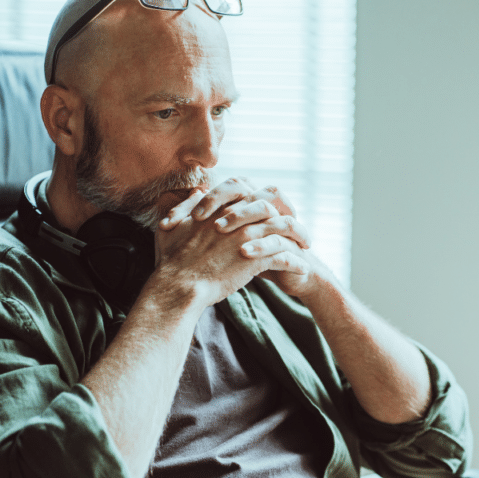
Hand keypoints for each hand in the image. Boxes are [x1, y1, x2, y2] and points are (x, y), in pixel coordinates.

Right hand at [147, 180, 309, 309]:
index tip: (275, 210)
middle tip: (296, 226)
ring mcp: (249, 238)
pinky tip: (303, 269)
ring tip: (306, 246)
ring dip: (299, 236)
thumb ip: (186, 205)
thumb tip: (197, 192)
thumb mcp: (172, 224)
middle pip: (275, 206)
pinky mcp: (256, 259)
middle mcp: (238, 219)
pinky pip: (285, 257)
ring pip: (285, 229)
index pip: (253, 195)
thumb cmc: (171, 259)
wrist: (178, 285)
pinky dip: (296, 262)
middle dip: (289, 214)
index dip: (267, 201)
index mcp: (222, 210)